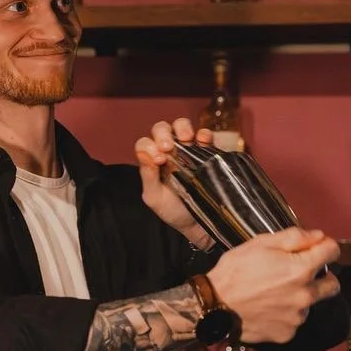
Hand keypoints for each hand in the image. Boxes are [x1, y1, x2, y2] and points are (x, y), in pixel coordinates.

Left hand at [135, 118, 214, 246]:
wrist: (198, 224)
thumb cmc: (173, 211)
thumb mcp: (155, 198)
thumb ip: (147, 176)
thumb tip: (143, 153)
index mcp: (152, 160)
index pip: (145, 144)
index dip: (149, 147)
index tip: (158, 161)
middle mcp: (169, 151)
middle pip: (162, 129)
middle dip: (163, 134)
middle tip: (168, 148)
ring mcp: (188, 149)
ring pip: (182, 126)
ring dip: (182, 127)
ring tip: (186, 139)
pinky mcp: (207, 152)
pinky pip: (206, 136)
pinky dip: (205, 134)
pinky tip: (203, 141)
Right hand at [206, 227, 340, 344]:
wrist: (214, 305)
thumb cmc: (234, 271)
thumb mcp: (259, 243)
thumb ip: (293, 237)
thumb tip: (318, 236)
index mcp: (300, 269)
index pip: (332, 252)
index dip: (324, 246)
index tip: (316, 247)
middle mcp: (305, 296)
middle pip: (332, 285)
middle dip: (322, 276)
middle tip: (300, 273)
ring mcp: (297, 317)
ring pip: (311, 304)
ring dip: (299, 297)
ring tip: (274, 293)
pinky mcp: (287, 333)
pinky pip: (294, 321)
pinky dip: (286, 314)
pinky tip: (267, 308)